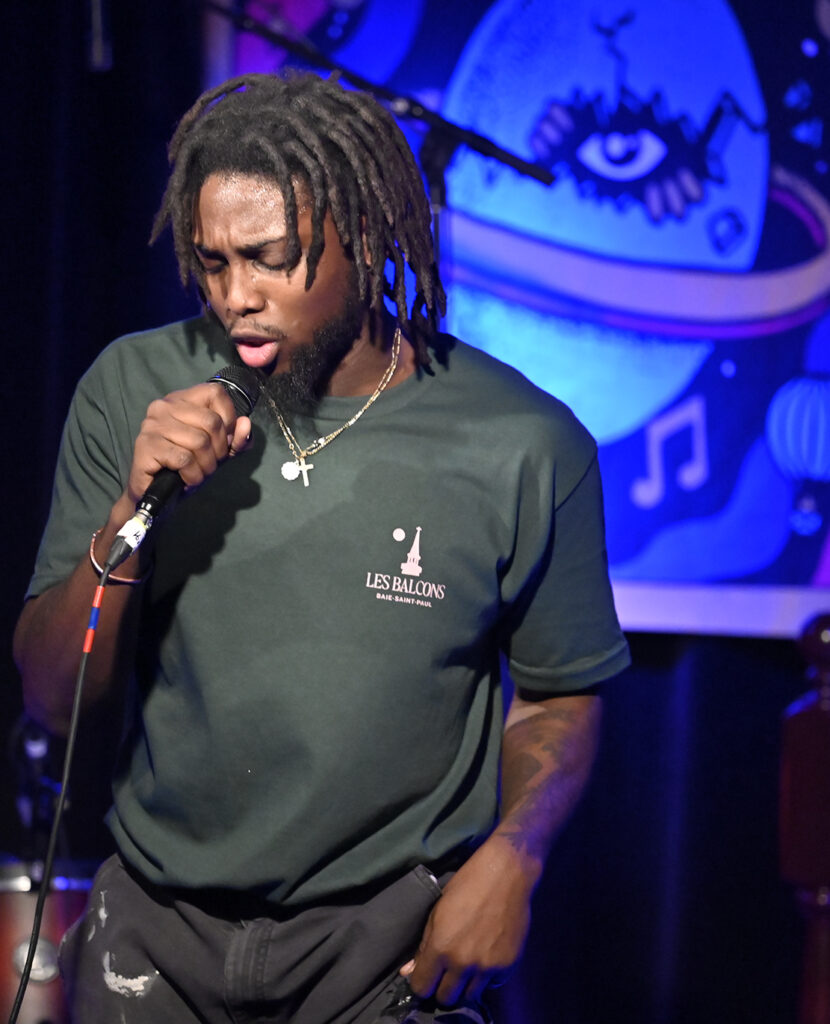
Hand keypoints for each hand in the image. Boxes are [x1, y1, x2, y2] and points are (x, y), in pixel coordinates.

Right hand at [126, 381, 251, 505]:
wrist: (156, 494)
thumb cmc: (187, 467)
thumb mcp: (218, 451)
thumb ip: (236, 438)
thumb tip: (245, 423)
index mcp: (181, 399)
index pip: (216, 393)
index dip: (228, 419)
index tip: (223, 441)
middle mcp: (164, 406)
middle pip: (212, 421)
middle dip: (219, 450)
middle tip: (209, 464)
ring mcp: (152, 424)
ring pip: (200, 442)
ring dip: (206, 466)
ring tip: (198, 473)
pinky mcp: (146, 445)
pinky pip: (184, 459)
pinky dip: (193, 475)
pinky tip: (187, 480)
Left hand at [400, 836, 533, 1005]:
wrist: (505, 873)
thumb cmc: (466, 885)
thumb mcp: (437, 911)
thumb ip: (424, 945)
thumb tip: (409, 971)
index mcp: (440, 947)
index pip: (423, 987)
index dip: (422, 982)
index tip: (426, 975)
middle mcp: (463, 962)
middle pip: (446, 997)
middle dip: (442, 987)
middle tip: (446, 973)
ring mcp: (487, 966)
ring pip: (470, 995)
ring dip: (465, 984)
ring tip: (467, 965)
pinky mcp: (508, 965)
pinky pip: (493, 984)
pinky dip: (487, 977)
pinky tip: (486, 958)